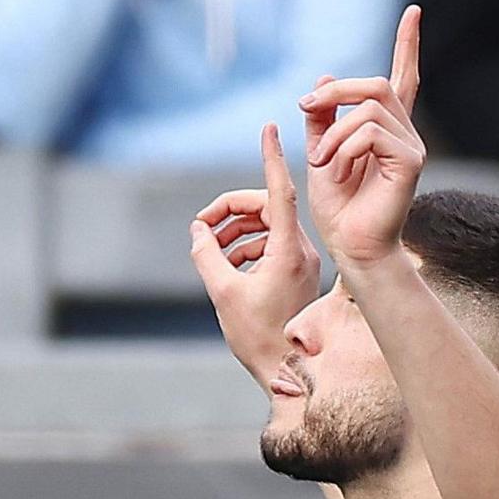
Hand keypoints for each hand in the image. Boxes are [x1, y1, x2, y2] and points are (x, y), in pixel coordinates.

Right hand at [190, 122, 322, 375]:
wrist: (286, 371)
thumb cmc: (257, 337)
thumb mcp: (222, 293)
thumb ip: (206, 255)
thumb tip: (198, 231)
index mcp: (289, 251)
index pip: (281, 192)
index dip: (272, 158)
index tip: (269, 127)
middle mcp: (301, 250)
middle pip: (265, 206)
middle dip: (231, 210)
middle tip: (203, 228)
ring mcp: (300, 261)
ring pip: (265, 225)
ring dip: (235, 230)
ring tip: (209, 248)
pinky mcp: (296, 271)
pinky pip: (269, 243)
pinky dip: (245, 246)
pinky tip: (225, 262)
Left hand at [298, 5, 426, 270]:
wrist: (351, 247)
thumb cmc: (338, 210)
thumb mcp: (320, 153)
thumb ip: (323, 118)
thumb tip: (326, 78)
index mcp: (386, 131)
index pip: (401, 79)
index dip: (407, 45)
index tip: (413, 12)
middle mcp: (404, 134)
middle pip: (374, 85)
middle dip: (335, 92)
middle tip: (305, 108)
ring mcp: (411, 147)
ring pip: (369, 107)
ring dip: (333, 130)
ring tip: (321, 160)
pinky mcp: (410, 162)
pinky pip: (370, 131)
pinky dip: (343, 146)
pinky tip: (336, 168)